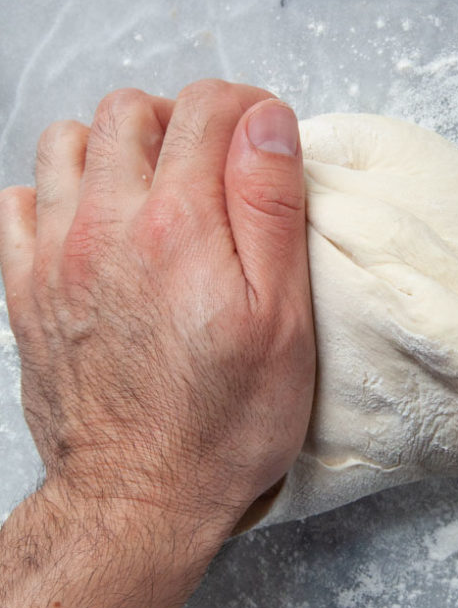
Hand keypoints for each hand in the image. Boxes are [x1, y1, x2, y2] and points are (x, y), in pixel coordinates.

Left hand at [0, 79, 315, 551]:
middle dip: (178, 119)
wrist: (138, 500)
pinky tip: (91, 226)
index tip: (264, 139)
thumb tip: (266, 122)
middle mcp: (106, 225)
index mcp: (180, 225)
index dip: (246, 108)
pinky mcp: (25, 289)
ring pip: (67, 142)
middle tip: (210, 165)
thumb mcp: (282, 320)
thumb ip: (271, 208)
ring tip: (151, 190)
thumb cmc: (222, 423)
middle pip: (130, 110)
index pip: (206, 107)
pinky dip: (53, 194)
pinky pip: (16, 201)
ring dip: (113, 148)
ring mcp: (55, 255)